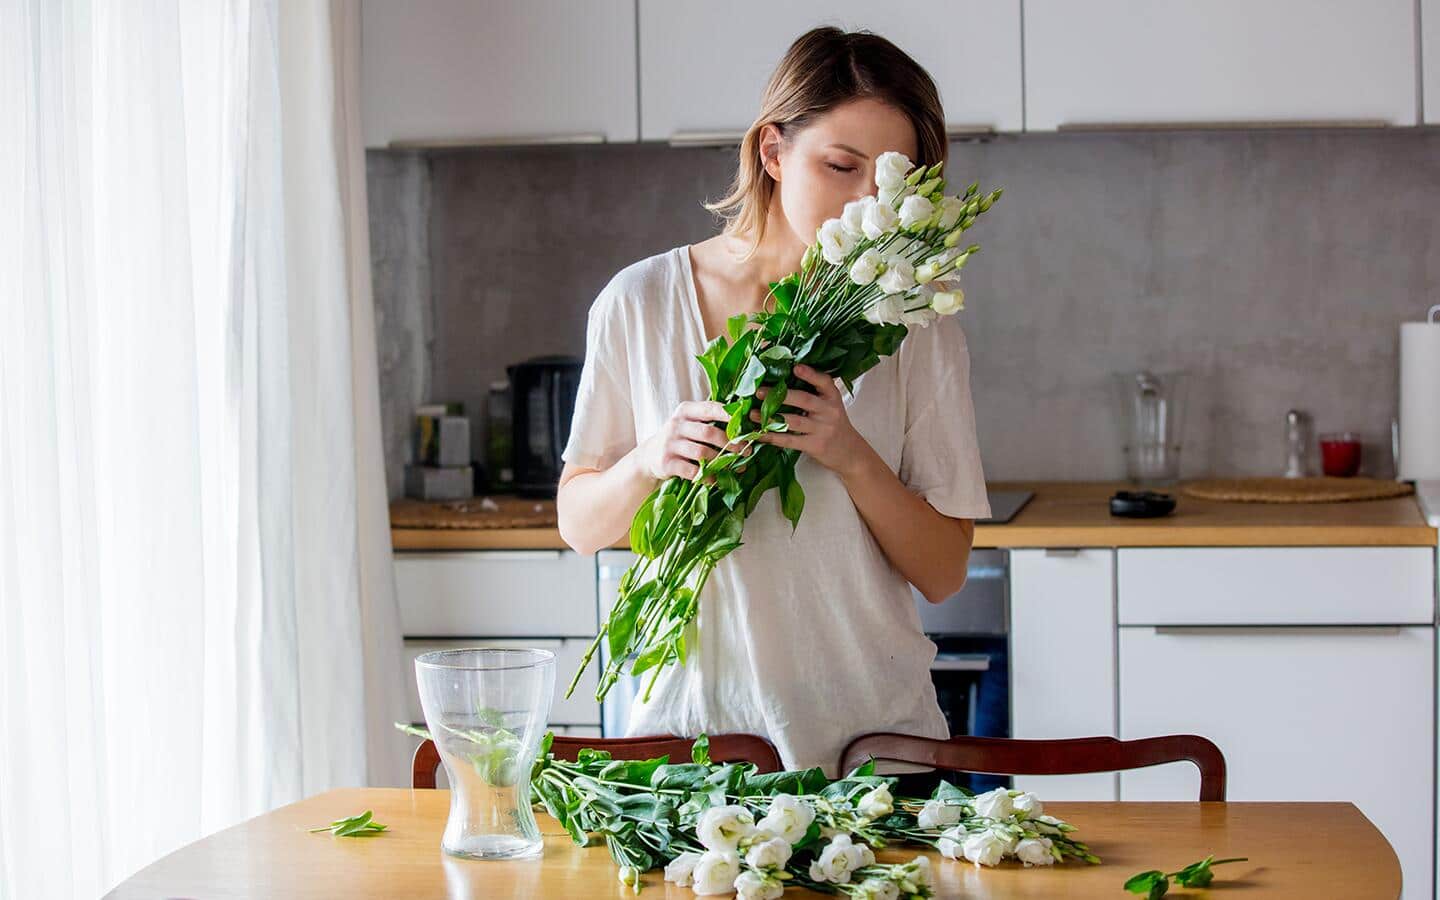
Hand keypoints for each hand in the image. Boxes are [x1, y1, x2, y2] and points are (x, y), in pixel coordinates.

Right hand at [638, 400, 750, 481]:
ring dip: (720, 461)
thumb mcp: (689, 423)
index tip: (745, 421)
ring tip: (733, 466)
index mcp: (685, 411)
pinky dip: (707, 476)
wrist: (649, 456)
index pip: (709, 408)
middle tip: (746, 451)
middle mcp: (676, 425)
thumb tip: (744, 428)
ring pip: (701, 453)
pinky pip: (692, 471)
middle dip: (730, 443)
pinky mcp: (667, 463)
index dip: (728, 414)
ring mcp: (670, 444)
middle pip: (708, 433)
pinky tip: (715, 479)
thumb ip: (710, 421)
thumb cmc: (679, 438)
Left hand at [750, 364, 869, 475]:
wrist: (850, 453)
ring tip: (752, 414)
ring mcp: (822, 429)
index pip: (824, 382)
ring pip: (794, 421)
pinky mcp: (814, 445)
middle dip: (781, 395)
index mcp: (832, 397)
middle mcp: (829, 411)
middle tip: (760, 391)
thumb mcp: (831, 405)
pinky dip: (773, 437)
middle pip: (804, 400)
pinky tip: (759, 435)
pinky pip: (790, 440)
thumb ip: (814, 394)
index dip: (810, 374)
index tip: (795, 367)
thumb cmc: (834, 424)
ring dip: (770, 417)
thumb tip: (782, 380)